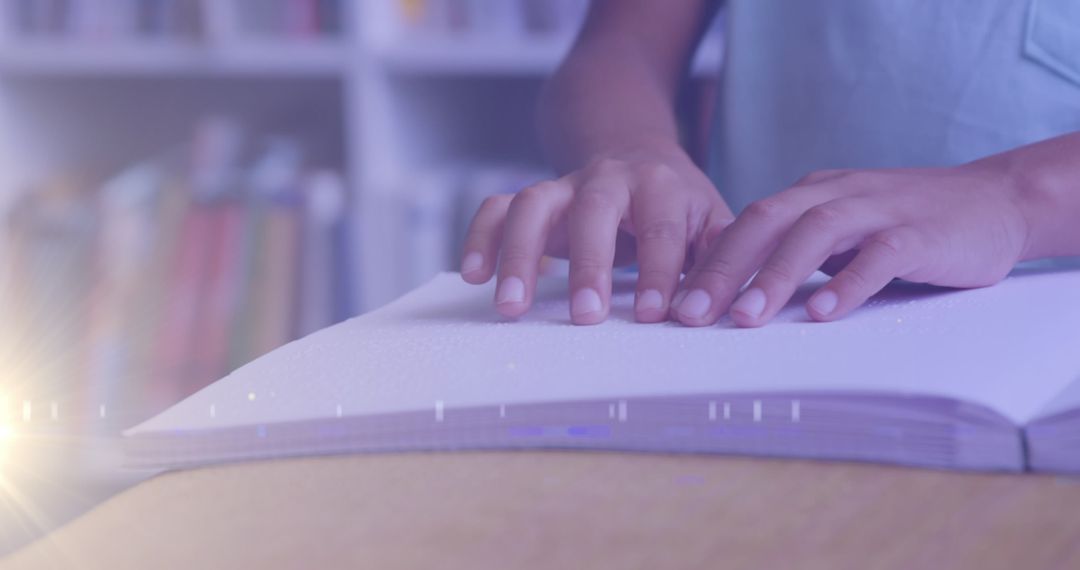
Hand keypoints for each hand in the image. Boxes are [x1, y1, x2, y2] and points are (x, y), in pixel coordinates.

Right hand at [461, 146, 732, 323]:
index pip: (660, 228)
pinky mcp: (533, 199)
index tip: (654, 315)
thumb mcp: (711, 223)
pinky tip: (474, 275)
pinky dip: (480, 236)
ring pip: (532, 204)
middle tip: (585, 316)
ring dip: (517, 254)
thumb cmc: (677, 205)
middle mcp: (608, 180)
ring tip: (510, 306)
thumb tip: (712, 308)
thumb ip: (718, 260)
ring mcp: (563, 187)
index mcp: (660, 186)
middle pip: (592, 211)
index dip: (658, 271)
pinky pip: (497, 208)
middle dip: (588, 264)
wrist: (636, 154)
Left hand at [671, 163, 1031, 326]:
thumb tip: (739, 293)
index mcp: (812, 193)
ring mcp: (879, 209)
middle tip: (691, 313)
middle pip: (767, 222)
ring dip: (776, 276)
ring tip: (745, 318)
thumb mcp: (844, 229)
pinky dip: (848, 283)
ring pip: (815, 233)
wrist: (997, 199)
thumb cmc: (908, 223)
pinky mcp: (920, 232)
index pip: (748, 223)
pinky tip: (823, 313)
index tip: (674, 302)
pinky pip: (878, 255)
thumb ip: (800, 250)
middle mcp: (837, 193)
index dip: (709, 262)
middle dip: (724, 268)